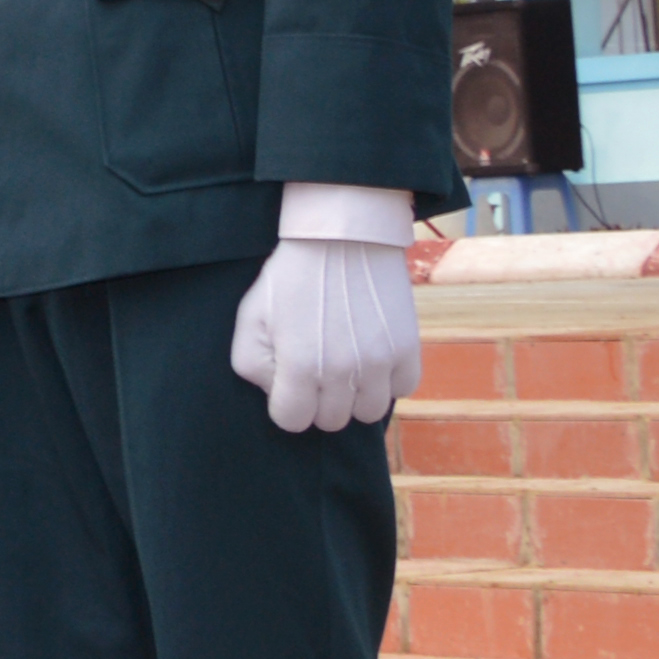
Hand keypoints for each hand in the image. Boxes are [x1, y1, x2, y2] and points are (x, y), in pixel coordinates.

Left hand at [227, 234, 422, 437]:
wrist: (342, 237)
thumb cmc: (290, 278)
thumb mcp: (251, 318)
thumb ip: (254, 367)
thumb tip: (278, 393)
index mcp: (300, 367)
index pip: (292, 421)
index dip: (286, 404)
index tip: (288, 381)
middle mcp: (343, 372)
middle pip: (331, 421)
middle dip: (318, 401)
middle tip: (316, 368)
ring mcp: (380, 362)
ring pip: (369, 413)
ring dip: (355, 396)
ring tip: (345, 366)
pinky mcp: (408, 348)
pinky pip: (403, 389)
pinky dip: (388, 381)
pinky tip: (372, 360)